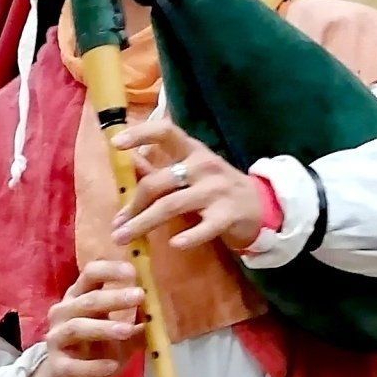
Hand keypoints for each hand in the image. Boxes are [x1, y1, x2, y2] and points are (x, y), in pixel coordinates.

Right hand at [27, 258, 145, 376]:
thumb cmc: (96, 352)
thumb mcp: (120, 336)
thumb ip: (137, 323)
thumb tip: (159, 312)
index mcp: (79, 298)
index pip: (90, 274)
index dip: (110, 270)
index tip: (133, 272)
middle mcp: (64, 313)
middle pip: (88, 300)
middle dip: (114, 298)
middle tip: (140, 296)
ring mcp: (57, 338)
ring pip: (77, 327)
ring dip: (103, 328)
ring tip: (127, 331)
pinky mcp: (57, 366)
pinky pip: (73, 365)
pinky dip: (93, 365)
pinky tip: (111, 366)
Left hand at [112, 109, 267, 254]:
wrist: (260, 206)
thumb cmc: (217, 188)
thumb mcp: (192, 171)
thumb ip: (163, 169)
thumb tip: (129, 161)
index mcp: (192, 151)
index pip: (166, 132)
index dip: (140, 134)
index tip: (116, 142)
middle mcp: (203, 166)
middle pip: (159, 182)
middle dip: (133, 205)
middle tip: (116, 225)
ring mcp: (216, 190)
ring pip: (172, 205)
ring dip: (143, 223)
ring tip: (124, 238)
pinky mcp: (228, 215)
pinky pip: (205, 227)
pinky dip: (189, 237)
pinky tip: (175, 244)